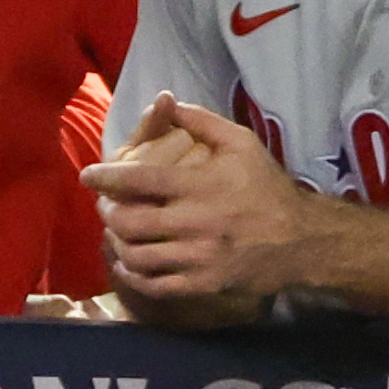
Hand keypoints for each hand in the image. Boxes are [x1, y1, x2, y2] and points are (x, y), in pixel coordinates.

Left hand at [85, 91, 317, 308]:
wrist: (301, 239)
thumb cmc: (267, 186)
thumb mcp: (242, 143)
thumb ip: (202, 121)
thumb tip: (166, 102)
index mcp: (201, 185)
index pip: (139, 180)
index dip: (106, 177)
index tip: (87, 175)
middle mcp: (196, 223)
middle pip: (130, 223)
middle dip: (107, 212)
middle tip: (104, 205)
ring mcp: (198, 258)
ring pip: (137, 256)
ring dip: (117, 243)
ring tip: (115, 232)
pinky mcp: (203, 284)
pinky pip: (156, 285)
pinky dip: (134, 274)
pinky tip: (128, 262)